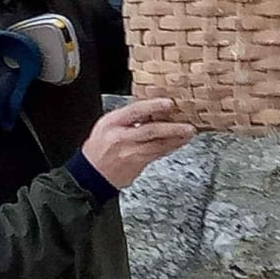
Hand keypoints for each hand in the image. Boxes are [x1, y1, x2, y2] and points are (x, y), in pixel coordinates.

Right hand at [80, 97, 195, 188]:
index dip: (153, 107)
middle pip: (151, 131)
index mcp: (112, 123)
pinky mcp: (137, 165)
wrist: (90, 174)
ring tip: (188, 133)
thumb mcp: (107, 125)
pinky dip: (169, 148)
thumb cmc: (98, 148)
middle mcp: (121, 138)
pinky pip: (157, 154)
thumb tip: (150, 110)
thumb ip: (127, 118)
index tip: (169, 104)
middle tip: (187, 125)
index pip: (135, 112)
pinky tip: (178, 143)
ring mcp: (130, 153)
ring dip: (176, 139)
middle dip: (172, 128)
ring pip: (157, 145)